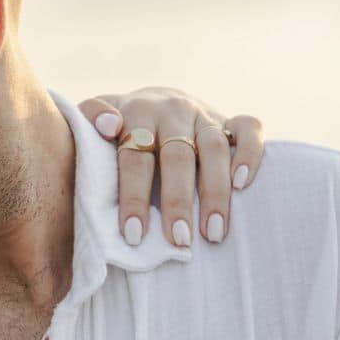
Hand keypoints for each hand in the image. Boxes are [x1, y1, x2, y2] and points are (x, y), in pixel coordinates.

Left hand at [79, 87, 264, 246]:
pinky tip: (242, 186)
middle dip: (178, 201)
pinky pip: (249, 129)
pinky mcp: (229, 119)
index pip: (135, 158)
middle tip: (178, 239)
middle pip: (177, 157)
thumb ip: (90, 118)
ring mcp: (204, 114)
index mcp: (137, 113)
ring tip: (213, 233)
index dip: (134, 196)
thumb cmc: (119, 125)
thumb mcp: (94, 118)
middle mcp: (173, 111)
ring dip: (215, 192)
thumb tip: (109, 126)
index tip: (133, 235)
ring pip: (214, 149)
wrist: (154, 100)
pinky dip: (249, 155)